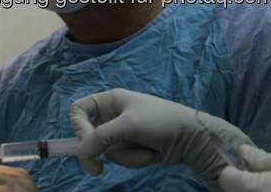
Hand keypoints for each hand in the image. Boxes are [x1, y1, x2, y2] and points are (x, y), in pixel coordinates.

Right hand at [69, 89, 252, 183]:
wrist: (191, 137)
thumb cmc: (160, 121)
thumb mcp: (128, 125)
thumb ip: (101, 137)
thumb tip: (80, 152)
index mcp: (110, 100)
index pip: (78, 111)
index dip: (78, 128)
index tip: (87, 145)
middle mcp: (112, 115)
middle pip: (87, 136)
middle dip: (96, 153)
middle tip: (97, 170)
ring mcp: (121, 133)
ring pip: (105, 151)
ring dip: (125, 155)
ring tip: (145, 147)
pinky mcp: (131, 147)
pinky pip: (120, 158)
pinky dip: (134, 159)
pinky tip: (151, 153)